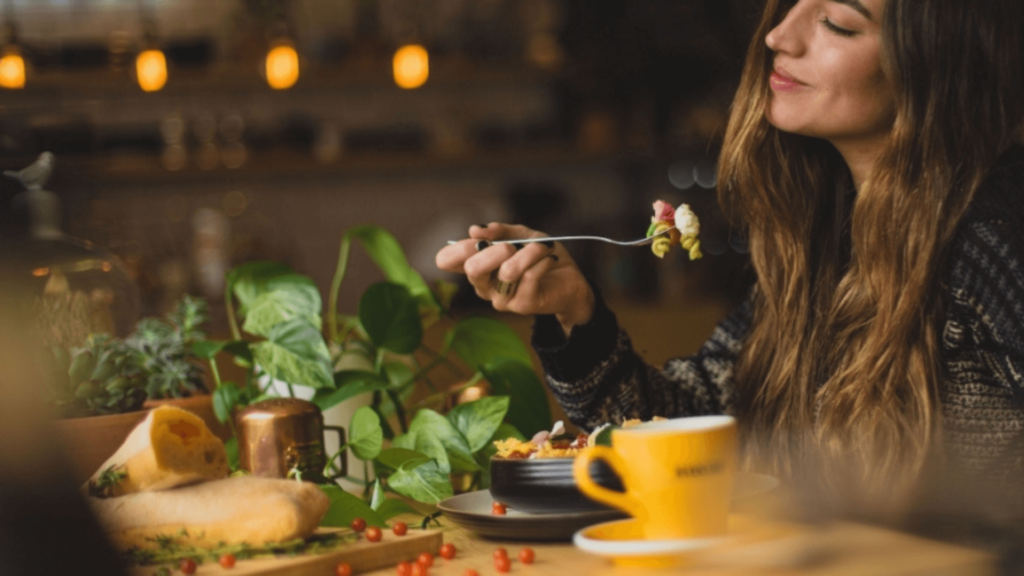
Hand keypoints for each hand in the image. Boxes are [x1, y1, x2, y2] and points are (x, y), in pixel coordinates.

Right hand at [435, 223, 594, 333]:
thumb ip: (500, 231)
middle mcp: (483, 285)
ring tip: (543, 247)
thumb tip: (475, 229)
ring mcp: (501, 298)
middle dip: (495, 250)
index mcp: (477, 266)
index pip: (446, 261)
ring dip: (529, 252)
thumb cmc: (540, 257)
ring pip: (507, 271)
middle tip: (513, 245)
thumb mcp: (521, 235)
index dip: (458, 247)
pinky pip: (530, 276)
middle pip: (472, 269)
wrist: (570, 280)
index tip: (479, 239)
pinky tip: (550, 259)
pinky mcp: (521, 305)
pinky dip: (543, 260)